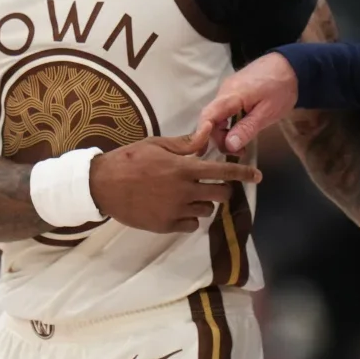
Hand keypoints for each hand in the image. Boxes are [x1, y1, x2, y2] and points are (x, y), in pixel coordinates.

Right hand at [89, 130, 261, 234]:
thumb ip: (187, 143)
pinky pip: (191, 225)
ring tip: (188, 195)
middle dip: (223, 190)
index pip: (224, 171)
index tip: (258, 176)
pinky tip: (178, 208)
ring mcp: (175, 211)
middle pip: (221, 195)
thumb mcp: (158, 144)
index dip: (244, 174)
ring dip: (204, 203)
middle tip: (215, 186)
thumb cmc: (130, 159)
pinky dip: (190, 218)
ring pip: (207, 211)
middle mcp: (184, 191)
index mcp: (184, 168)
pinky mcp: (165, 226)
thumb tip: (209, 132)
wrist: (102, 185)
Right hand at [197, 53, 298, 154]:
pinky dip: (229, 122)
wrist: (291, 64)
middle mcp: (225, 90)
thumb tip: (228, 146)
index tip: (202, 153)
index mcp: (231, 95)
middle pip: (211, 118)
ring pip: (218, 114)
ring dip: (225, 131)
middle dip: (219, 138)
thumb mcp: (268, 112)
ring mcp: (229, 88)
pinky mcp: (235, 89)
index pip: (207, 116)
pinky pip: (225, 108)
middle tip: (238, 152)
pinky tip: (241, 130)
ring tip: (242, 145)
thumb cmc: (282, 88)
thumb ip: (247, 128)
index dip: (202, 135)